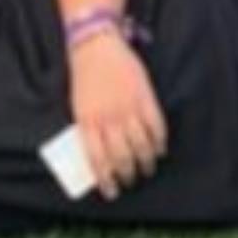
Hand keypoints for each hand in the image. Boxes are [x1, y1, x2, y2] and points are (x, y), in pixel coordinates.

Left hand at [65, 31, 167, 194]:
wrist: (95, 44)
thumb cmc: (85, 77)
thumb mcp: (79, 106)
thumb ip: (88, 131)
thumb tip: (99, 159)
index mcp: (88, 122)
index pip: (98, 161)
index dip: (106, 180)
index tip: (112, 192)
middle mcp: (108, 118)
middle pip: (121, 157)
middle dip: (128, 175)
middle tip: (131, 181)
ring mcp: (128, 108)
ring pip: (141, 146)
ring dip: (145, 162)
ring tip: (147, 169)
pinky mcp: (144, 97)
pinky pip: (156, 126)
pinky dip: (159, 142)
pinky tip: (159, 149)